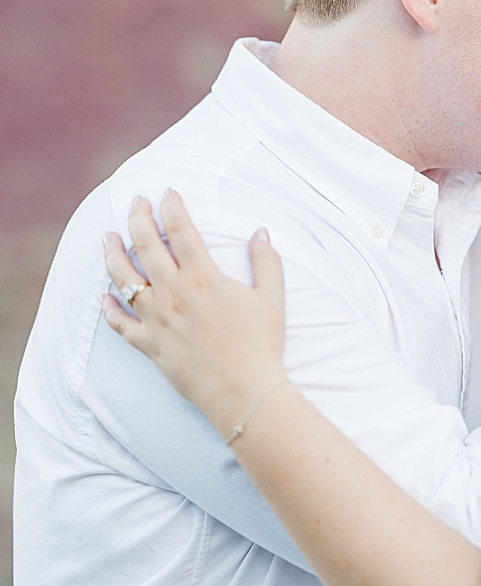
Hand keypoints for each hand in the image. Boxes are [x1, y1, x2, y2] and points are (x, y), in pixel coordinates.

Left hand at [102, 191, 287, 438]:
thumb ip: (267, 261)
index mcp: (204, 277)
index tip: (168, 192)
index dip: (172, 206)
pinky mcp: (150, 345)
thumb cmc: (262, 346)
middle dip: (138, 217)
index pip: (181, 229)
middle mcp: (174, 293)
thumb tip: (261, 231)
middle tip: (136, 202)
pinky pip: (121, 324)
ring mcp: (157, 319)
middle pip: (146, 245)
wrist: (244, 392)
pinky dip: (108, 309)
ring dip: (113, 253)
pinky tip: (102, 296)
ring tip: (107, 236)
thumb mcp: (272, 298)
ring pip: (124, 279)